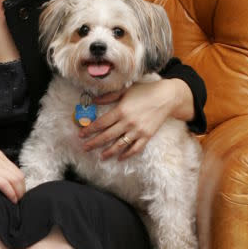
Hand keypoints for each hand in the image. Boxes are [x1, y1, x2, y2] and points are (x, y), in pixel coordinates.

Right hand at [0, 149, 25, 202]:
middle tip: (18, 203)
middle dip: (21, 191)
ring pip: (14, 180)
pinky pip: (4, 183)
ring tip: (15, 203)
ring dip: (18, 193)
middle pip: (18, 176)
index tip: (18, 197)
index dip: (20, 186)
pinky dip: (10, 193)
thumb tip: (5, 186)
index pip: (17, 171)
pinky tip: (10, 201)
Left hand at [78, 79, 193, 160]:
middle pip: (107, 136)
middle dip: (94, 143)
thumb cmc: (145, 91)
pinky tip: (119, 158)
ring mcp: (138, 130)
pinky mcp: (147, 136)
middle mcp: (128, 122)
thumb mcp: (125, 90)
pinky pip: (135, 148)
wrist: (166, 97)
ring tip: (100, 157)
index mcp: (121, 110)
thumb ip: (109, 97)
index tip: (81, 135)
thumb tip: (93, 100)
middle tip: (85, 148)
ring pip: (120, 145)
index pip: (101, 123)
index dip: (90, 130)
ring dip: (108, 152)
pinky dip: (127, 154)